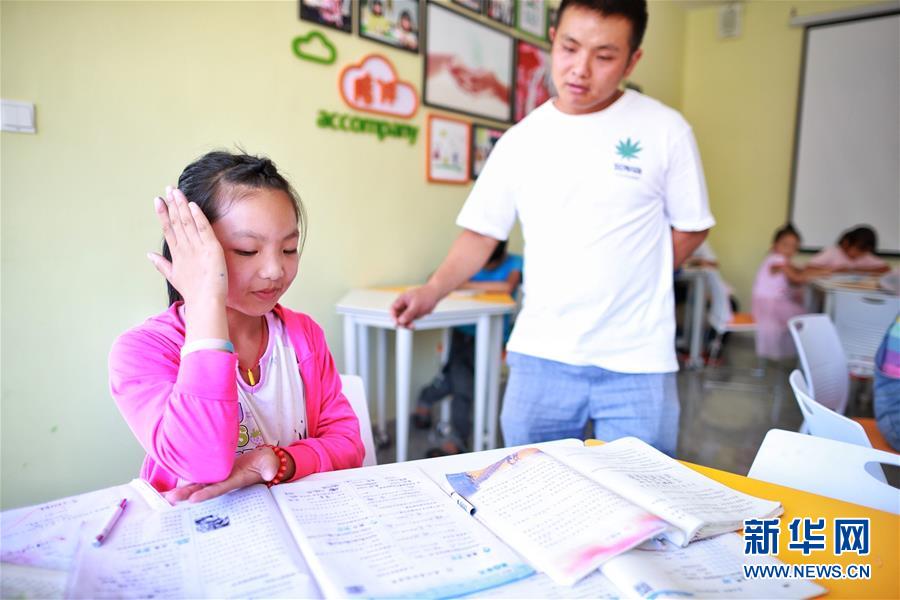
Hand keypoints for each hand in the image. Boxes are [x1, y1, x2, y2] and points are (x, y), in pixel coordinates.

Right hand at [146, 187, 226, 305]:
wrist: (204, 301)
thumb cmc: (192, 291)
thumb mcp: (173, 276)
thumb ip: (161, 264)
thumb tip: (148, 255)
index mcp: (177, 253)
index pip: (168, 229)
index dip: (163, 214)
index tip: (158, 200)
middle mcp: (184, 248)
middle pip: (176, 221)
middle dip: (172, 204)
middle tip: (168, 188)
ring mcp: (197, 247)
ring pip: (187, 222)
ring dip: (182, 205)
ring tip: (176, 191)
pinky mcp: (211, 248)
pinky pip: (203, 228)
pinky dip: (198, 216)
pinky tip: (192, 205)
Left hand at [163, 447, 290, 503]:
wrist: (264, 462)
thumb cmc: (267, 463)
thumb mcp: (270, 464)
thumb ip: (269, 468)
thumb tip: (270, 474)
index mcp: (236, 481)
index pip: (220, 488)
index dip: (207, 493)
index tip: (193, 499)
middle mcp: (225, 481)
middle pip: (203, 489)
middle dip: (187, 495)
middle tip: (170, 499)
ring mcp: (220, 477)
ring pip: (199, 485)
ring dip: (183, 490)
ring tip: (165, 496)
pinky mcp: (217, 472)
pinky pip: (200, 477)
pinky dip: (188, 481)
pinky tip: (174, 485)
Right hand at [391, 284, 440, 327]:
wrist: (435, 295)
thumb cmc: (426, 295)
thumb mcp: (416, 305)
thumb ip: (408, 314)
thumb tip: (400, 321)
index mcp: (402, 300)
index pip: (393, 309)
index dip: (393, 317)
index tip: (396, 323)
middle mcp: (404, 305)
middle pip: (397, 316)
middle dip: (400, 322)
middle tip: (404, 326)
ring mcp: (409, 310)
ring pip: (403, 320)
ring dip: (406, 324)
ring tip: (411, 326)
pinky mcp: (414, 314)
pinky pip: (409, 321)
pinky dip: (410, 324)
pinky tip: (413, 326)